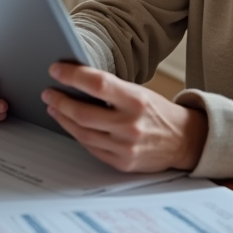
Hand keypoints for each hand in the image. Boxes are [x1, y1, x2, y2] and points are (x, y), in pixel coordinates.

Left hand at [42, 62, 206, 172]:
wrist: (184, 140)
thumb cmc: (158, 112)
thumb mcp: (139, 93)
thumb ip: (111, 89)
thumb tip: (75, 81)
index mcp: (136, 101)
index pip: (97, 84)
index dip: (72, 76)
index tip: (56, 70)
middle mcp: (131, 126)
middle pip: (83, 113)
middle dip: (60, 101)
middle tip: (49, 91)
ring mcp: (125, 147)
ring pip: (82, 133)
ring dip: (63, 118)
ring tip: (54, 106)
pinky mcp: (122, 163)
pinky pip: (90, 147)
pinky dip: (76, 134)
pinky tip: (69, 124)